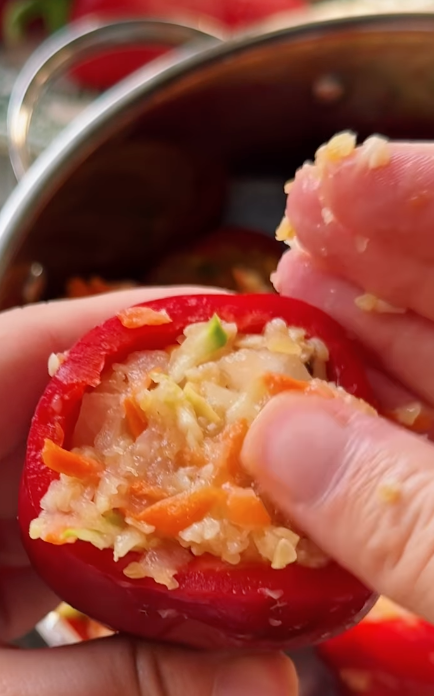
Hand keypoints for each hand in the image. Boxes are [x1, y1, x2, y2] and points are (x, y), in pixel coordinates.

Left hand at [0, 288, 296, 695]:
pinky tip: (157, 608)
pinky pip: (9, 580)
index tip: (217, 342)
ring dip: (116, 539)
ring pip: (24, 517)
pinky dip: (81, 596)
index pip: (0, 363)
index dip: (118, 343)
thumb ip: (137, 695)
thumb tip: (267, 676)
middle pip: (24, 438)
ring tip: (221, 535)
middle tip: (248, 460)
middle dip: (136, 457)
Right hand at [243, 139, 433, 621]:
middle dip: (385, 260)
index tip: (340, 179)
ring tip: (292, 299)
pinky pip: (432, 466)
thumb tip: (277, 437)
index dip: (427, 205)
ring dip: (374, 338)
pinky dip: (377, 439)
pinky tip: (320, 417)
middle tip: (296, 229)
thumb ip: (405, 516)